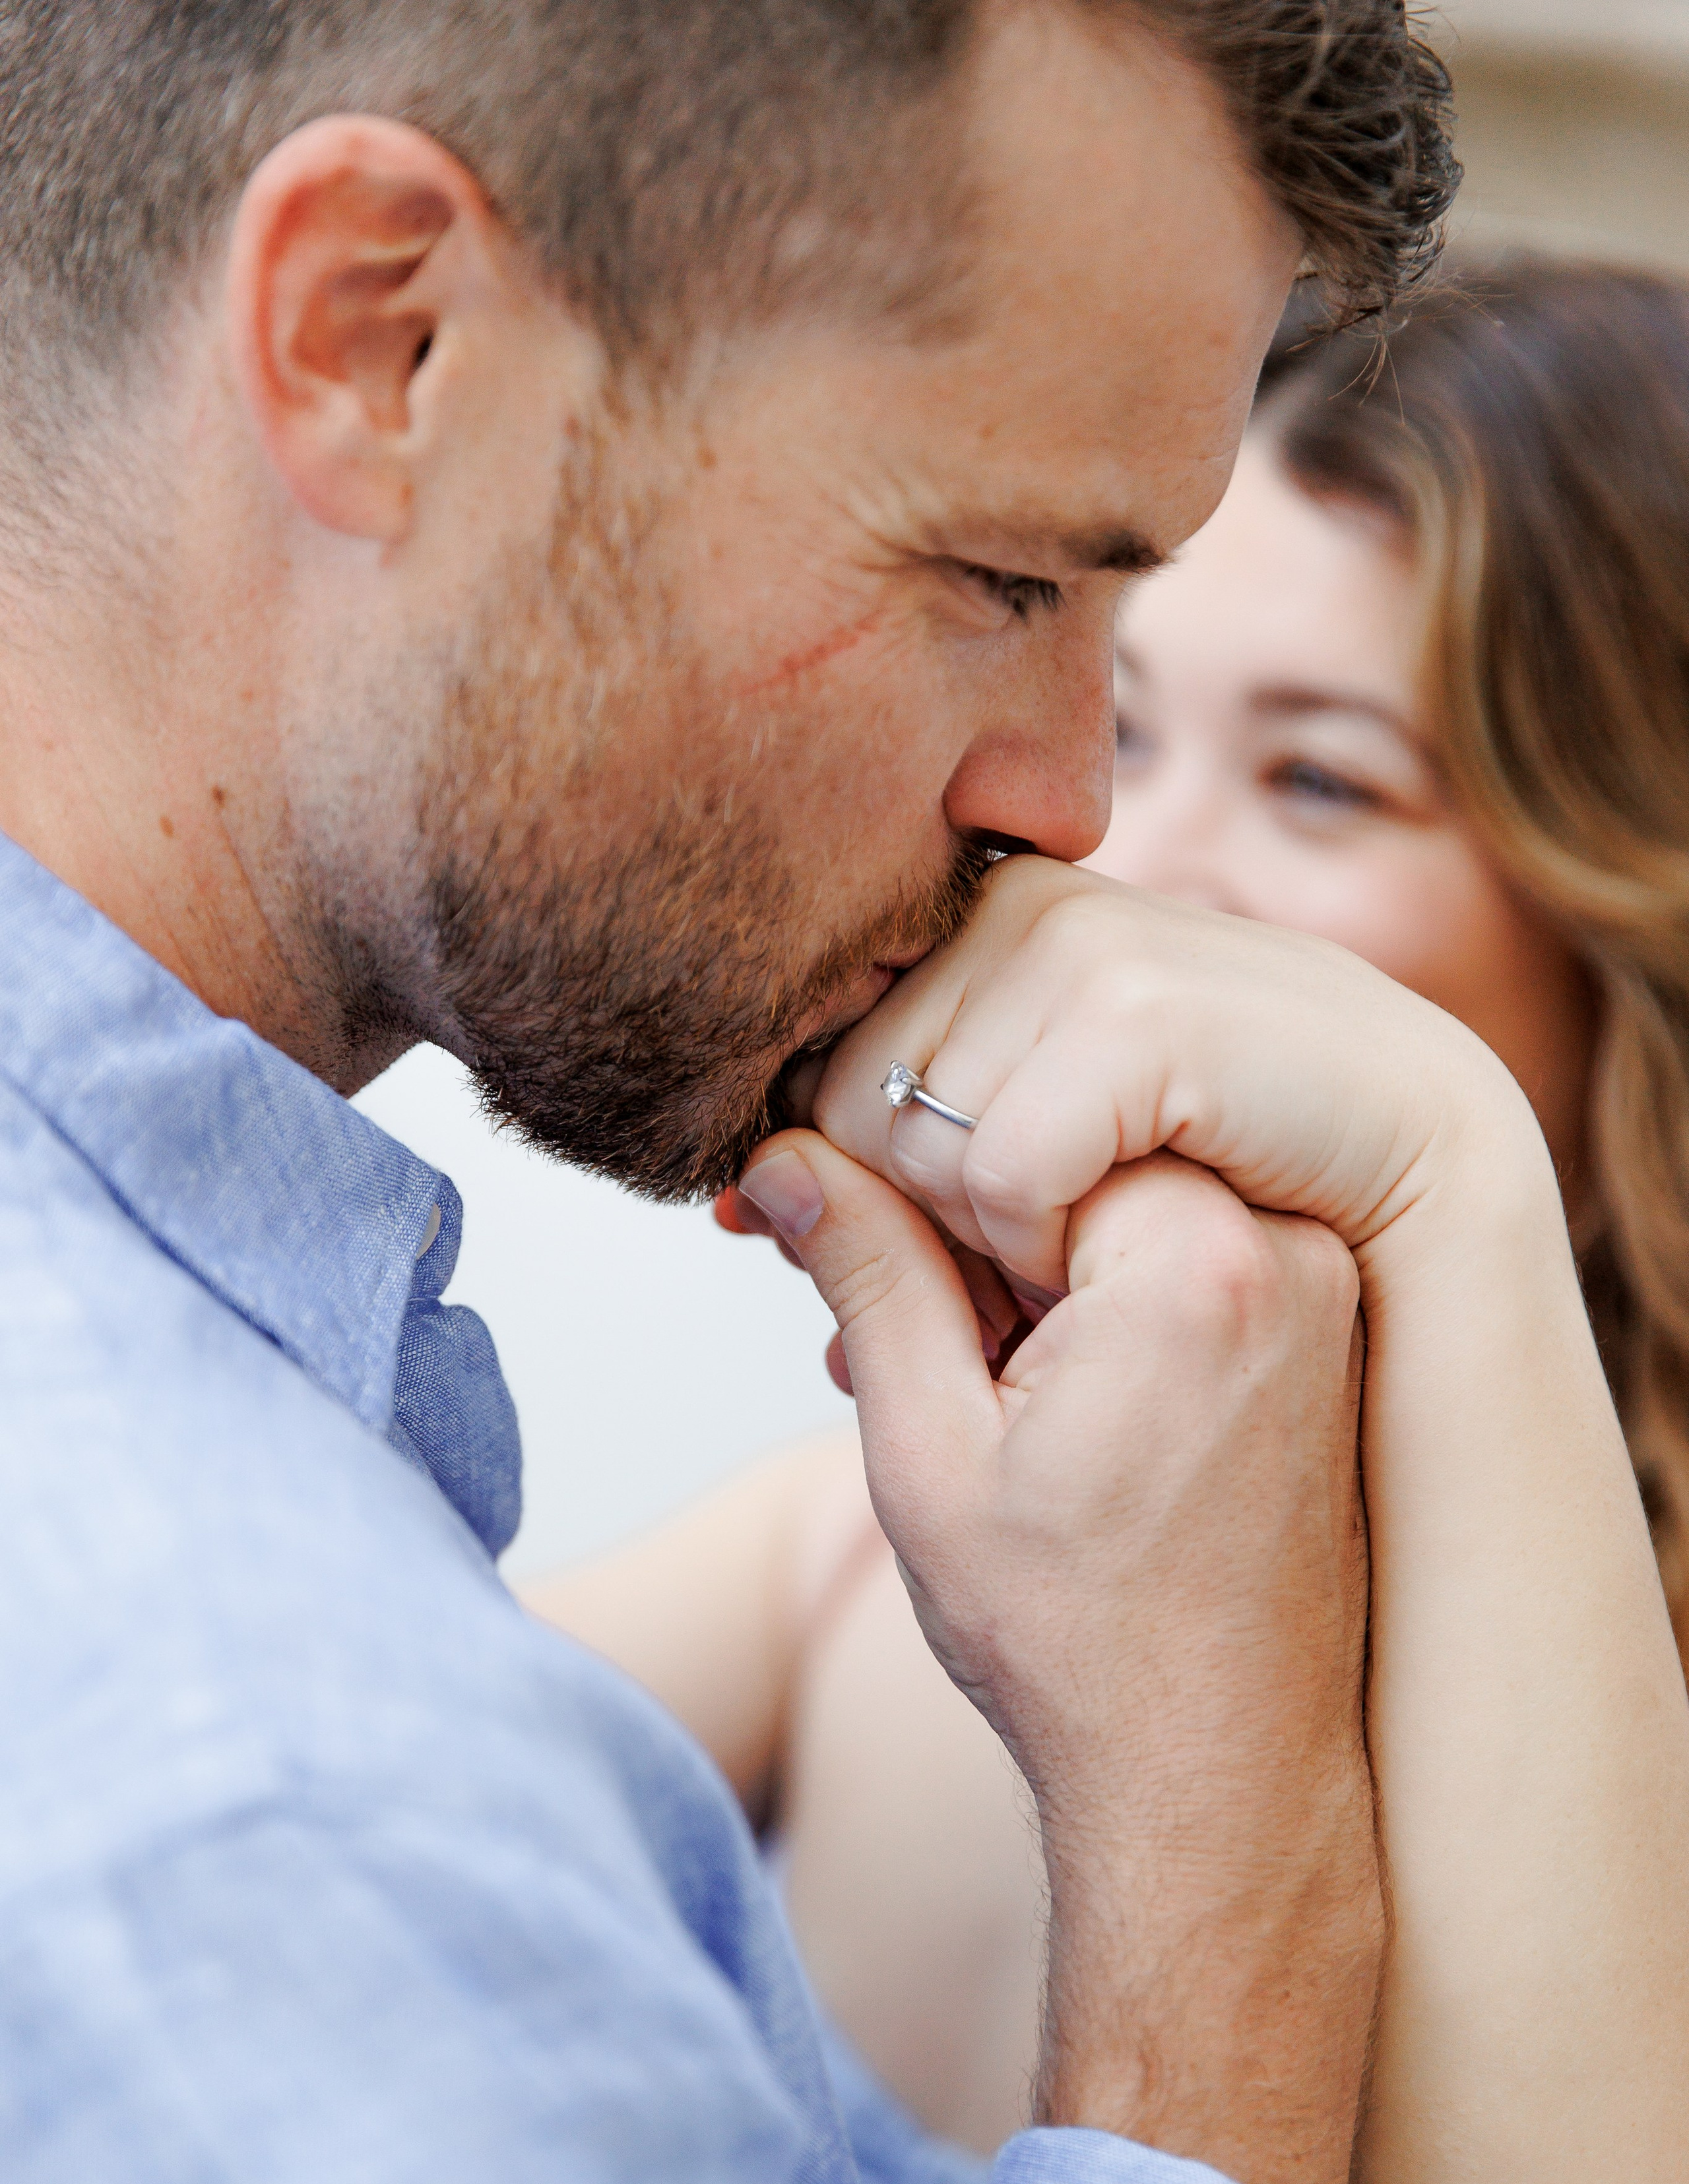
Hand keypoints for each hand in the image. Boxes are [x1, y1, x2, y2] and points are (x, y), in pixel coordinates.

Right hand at [734, 1136, 1380, 2183]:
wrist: (1222, 1781)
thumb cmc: (1083, 1650)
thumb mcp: (932, 1453)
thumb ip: (868, 1275)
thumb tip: (787, 1155)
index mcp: (1197, 1259)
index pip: (1008, 1122)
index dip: (887, 1173)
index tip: (803, 1220)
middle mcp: (1286, 1251)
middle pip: (1065, 1148)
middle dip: (941, 1219)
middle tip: (844, 1313)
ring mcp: (1317, 1289)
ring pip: (1110, 1197)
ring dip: (1002, 1262)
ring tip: (928, 1371)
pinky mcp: (1316, 1332)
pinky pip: (1168, 1252)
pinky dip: (1077, 1293)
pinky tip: (1005, 1380)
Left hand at [807, 851, 1550, 1304]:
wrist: (1418, 1200)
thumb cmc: (1222, 1197)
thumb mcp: (1037, 1177)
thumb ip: (894, 1173)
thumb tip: (743, 1196)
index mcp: (989, 919)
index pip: (820, 1059)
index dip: (841, 1172)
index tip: (894, 1247)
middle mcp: (1025, 906)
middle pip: (845, 1099)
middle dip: (905, 1221)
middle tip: (1010, 1277)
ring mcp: (1086, 945)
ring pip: (904, 1134)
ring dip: (972, 1246)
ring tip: (1065, 1265)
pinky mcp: (1139, 1011)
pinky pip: (993, 1170)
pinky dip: (1032, 1251)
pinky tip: (1099, 1265)